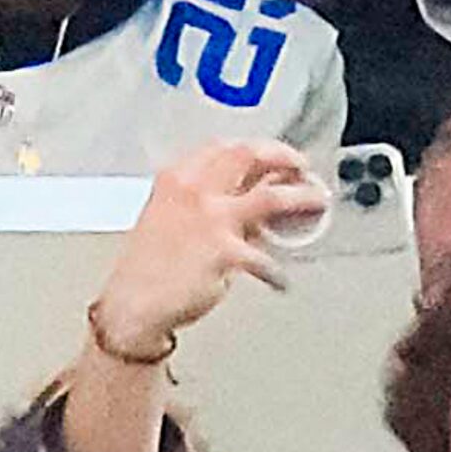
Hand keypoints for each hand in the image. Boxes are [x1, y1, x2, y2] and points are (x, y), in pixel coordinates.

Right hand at [87, 142, 326, 358]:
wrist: (132, 304)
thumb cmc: (148, 267)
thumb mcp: (171, 219)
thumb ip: (210, 204)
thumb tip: (251, 198)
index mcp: (177, 179)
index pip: (224, 147)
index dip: (257, 147)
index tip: (276, 154)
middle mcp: (193, 191)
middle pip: (250, 155)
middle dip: (284, 156)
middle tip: (303, 168)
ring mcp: (211, 219)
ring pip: (273, 197)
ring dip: (303, 197)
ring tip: (318, 202)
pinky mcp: (225, 252)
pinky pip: (266, 259)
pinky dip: (277, 272)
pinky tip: (280, 280)